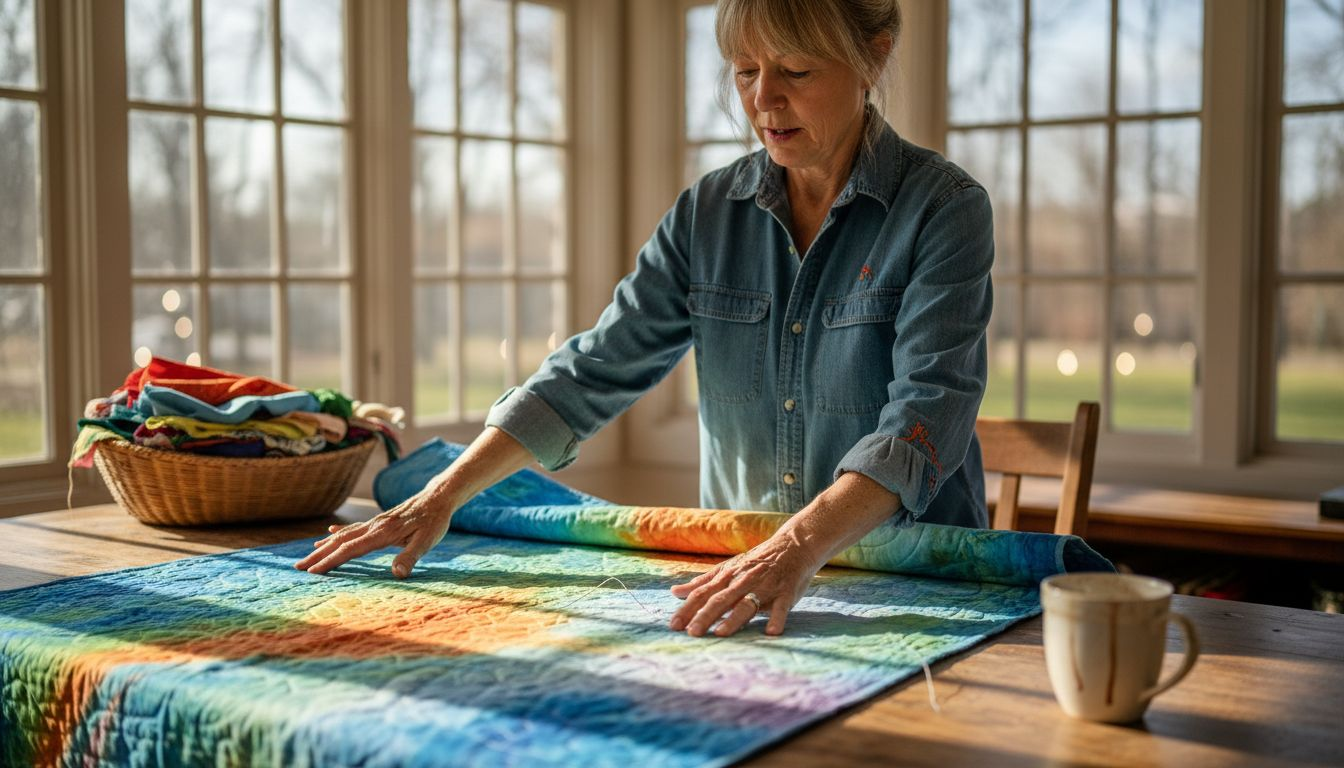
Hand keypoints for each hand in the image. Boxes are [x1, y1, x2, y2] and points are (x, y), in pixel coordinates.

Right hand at [294, 485, 454, 577]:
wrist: (438, 497)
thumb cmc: (434, 521)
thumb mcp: (427, 541)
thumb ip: (411, 557)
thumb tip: (397, 573)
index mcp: (382, 533)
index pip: (350, 550)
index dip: (330, 561)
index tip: (312, 572)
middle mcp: (373, 526)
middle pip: (340, 542)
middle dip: (318, 556)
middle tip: (297, 568)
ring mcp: (375, 522)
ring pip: (344, 535)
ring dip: (325, 546)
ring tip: (308, 555)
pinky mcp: (379, 521)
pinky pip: (353, 529)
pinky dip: (338, 534)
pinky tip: (329, 534)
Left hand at [668, 529, 822, 637]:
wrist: (794, 545)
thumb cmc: (757, 561)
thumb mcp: (728, 569)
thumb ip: (702, 583)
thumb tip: (674, 592)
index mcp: (727, 577)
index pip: (702, 593)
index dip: (687, 609)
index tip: (673, 625)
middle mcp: (743, 581)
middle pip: (720, 599)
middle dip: (705, 616)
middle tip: (691, 633)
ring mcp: (765, 586)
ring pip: (746, 603)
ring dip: (734, 618)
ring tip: (721, 633)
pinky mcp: (786, 592)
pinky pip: (782, 607)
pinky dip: (777, 618)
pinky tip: (771, 631)